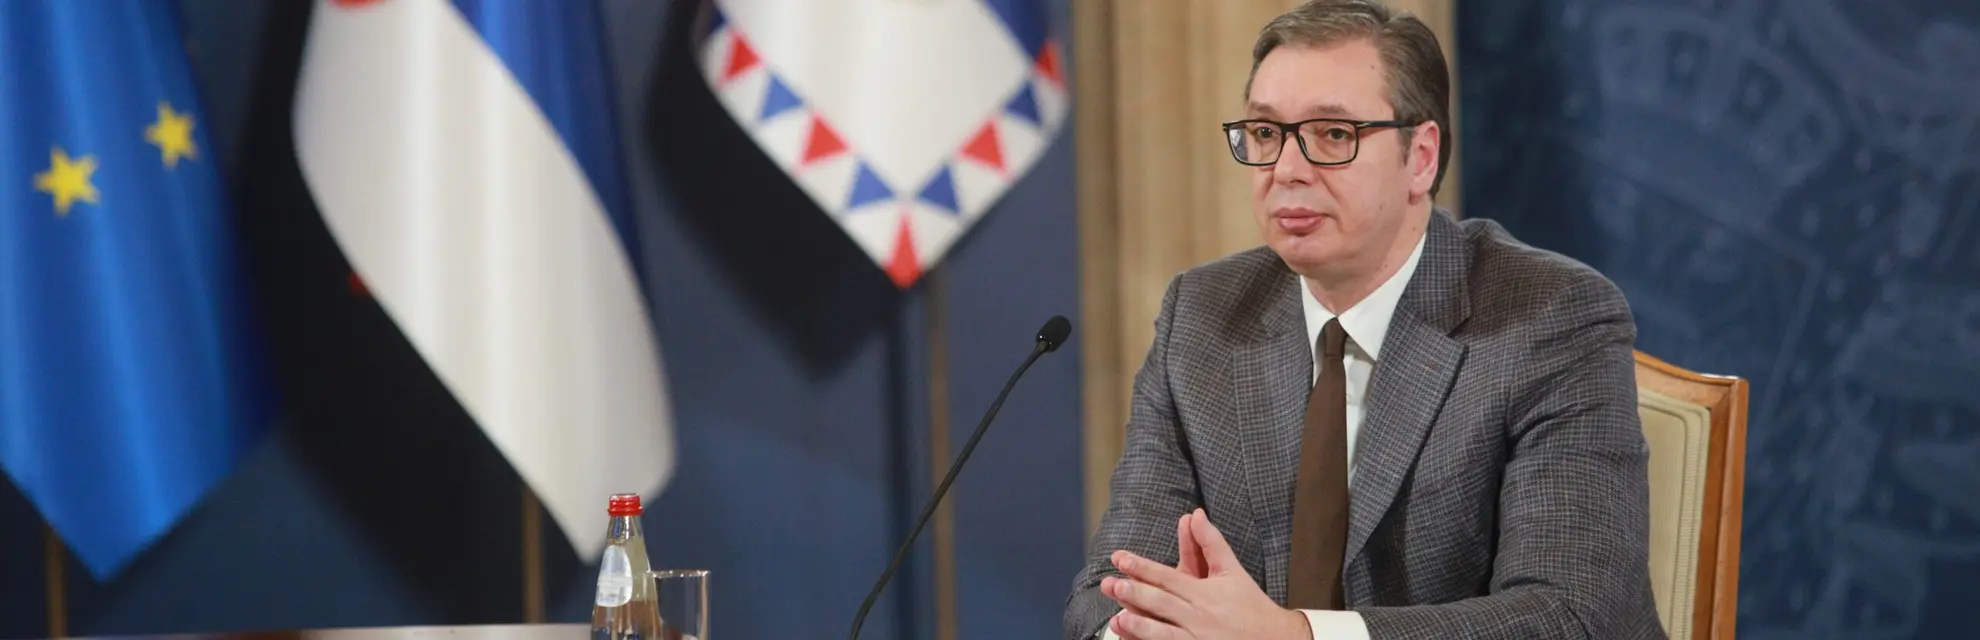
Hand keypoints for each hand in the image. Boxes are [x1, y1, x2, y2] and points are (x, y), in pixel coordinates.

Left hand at [1100, 509, 1310, 639]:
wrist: (1276, 639)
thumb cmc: (1250, 603)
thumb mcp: (1231, 570)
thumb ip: (1211, 542)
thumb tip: (1195, 514)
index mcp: (1204, 593)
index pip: (1167, 577)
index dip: (1142, 567)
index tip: (1119, 558)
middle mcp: (1199, 617)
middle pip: (1162, 603)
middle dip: (1136, 593)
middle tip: (1112, 584)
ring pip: (1164, 634)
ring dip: (1141, 626)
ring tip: (1118, 618)